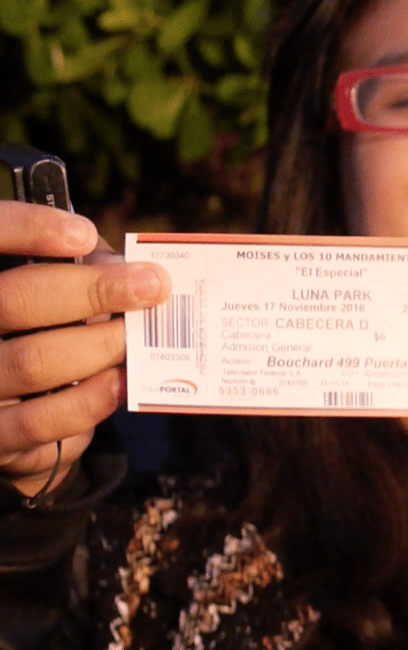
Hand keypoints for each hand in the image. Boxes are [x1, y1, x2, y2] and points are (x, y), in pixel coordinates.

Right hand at [0, 202, 168, 497]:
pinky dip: (90, 401)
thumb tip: (130, 266)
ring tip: (138, 338)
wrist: (9, 417)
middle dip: (91, 291)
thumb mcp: (47, 297)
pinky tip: (120, 383)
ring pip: (34, 361)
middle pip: (15, 301)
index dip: (28, 228)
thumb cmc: (36, 337)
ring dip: (100, 348)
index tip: (85, 234)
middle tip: (151, 287)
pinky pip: (42, 421)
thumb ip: (76, 273)